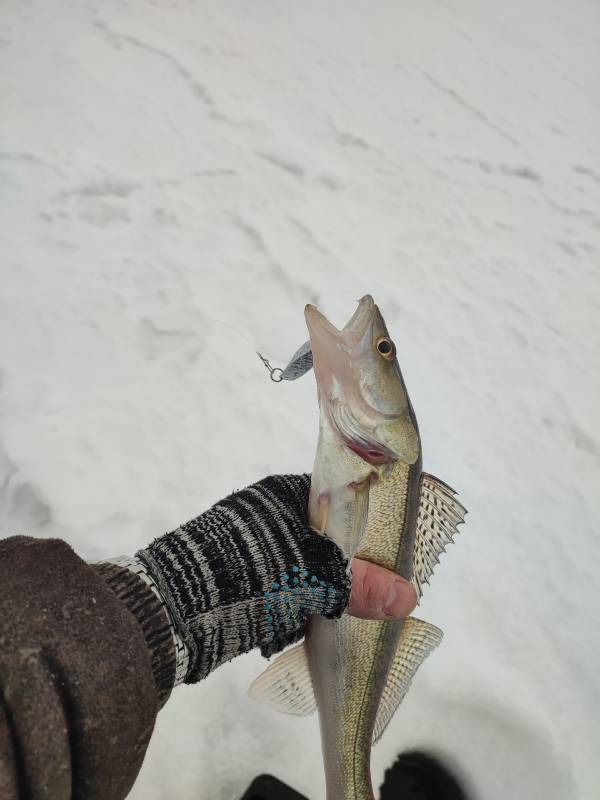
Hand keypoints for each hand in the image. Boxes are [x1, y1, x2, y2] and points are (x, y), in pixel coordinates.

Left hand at [135, 474, 416, 683]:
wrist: (174, 609)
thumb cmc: (248, 572)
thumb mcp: (312, 576)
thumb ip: (359, 584)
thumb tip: (407, 596)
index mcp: (281, 495)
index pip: (336, 500)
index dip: (363, 525)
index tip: (386, 552)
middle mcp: (265, 517)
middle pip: (321, 540)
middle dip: (341, 571)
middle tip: (366, 594)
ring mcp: (248, 550)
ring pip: (301, 571)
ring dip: (315, 596)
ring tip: (328, 615)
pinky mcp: (235, 581)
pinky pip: (278, 593)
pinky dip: (290, 611)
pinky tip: (295, 628)